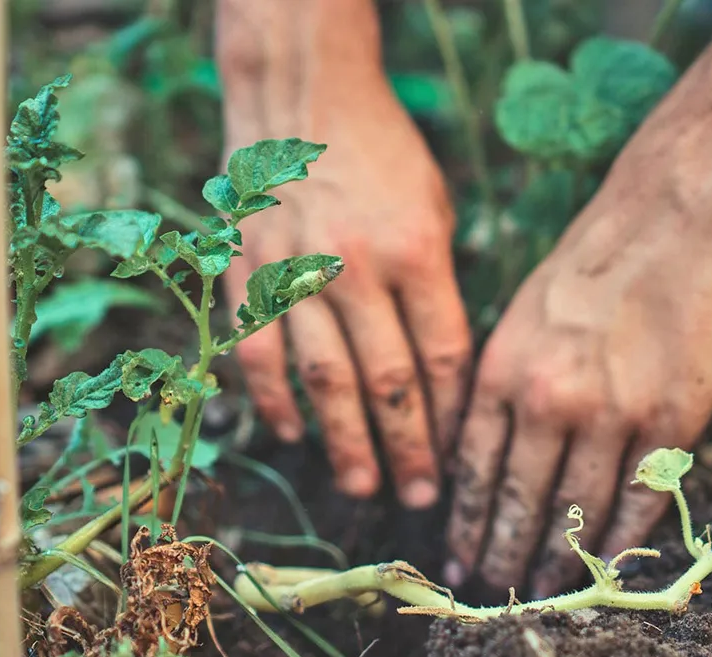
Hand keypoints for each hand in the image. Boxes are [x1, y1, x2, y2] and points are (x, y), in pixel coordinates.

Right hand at [220, 76, 471, 509]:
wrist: (302, 101)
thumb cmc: (383, 157)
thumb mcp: (435, 208)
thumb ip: (440, 285)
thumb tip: (444, 371)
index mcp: (417, 251)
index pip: (442, 356)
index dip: (452, 416)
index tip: (460, 456)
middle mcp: (357, 267)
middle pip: (388, 381)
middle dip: (408, 448)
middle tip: (420, 499)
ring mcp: (297, 273)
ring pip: (324, 379)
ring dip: (345, 442)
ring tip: (363, 487)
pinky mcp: (250, 274)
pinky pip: (261, 352)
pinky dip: (276, 400)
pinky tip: (295, 436)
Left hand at [443, 165, 711, 597]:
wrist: (670, 222)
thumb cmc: (588, 264)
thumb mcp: (517, 317)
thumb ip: (497, 387)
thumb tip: (475, 457)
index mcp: (502, 371)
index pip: (474, 470)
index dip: (467, 523)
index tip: (459, 556)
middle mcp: (549, 400)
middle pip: (519, 501)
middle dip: (503, 553)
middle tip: (494, 588)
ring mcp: (612, 414)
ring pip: (577, 511)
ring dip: (558, 558)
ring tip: (543, 587)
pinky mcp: (669, 421)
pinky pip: (638, 500)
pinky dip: (620, 540)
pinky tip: (605, 564)